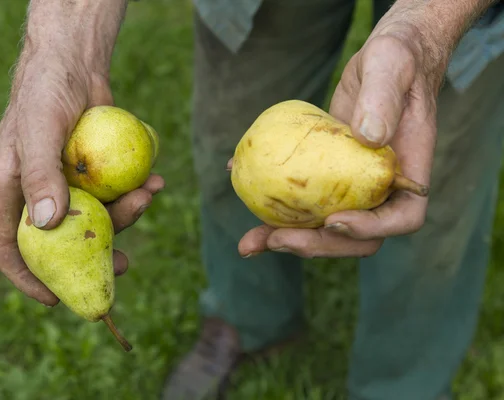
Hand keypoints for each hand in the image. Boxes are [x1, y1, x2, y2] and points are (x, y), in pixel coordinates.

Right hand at [0, 48, 163, 305]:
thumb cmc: (46, 91)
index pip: (6, 245)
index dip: (26, 278)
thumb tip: (46, 226)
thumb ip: (40, 174)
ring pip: (94, 220)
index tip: (54, 299)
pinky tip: (154, 182)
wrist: (75, 64)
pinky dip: (135, 195)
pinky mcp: (92, 175)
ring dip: (125, 216)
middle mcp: (36, 193)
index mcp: (7, 190)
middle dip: (91, 256)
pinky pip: (113, 197)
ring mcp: (66, 185)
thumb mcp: (38, 129)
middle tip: (123, 265)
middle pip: (58, 242)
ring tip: (149, 195)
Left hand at [234, 18, 445, 258]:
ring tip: (248, 243)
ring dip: (287, 238)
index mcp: (409, 170)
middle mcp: (381, 187)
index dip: (370, 229)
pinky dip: (272, 203)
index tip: (333, 220)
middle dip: (316, 244)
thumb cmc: (396, 58)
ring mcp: (353, 184)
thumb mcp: (392, 65)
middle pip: (355, 235)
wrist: (383, 61)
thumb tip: (368, 136)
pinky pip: (302, 197)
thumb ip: (383, 98)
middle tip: (275, 240)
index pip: (402, 218)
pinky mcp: (326, 174)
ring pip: (324, 225)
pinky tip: (238, 183)